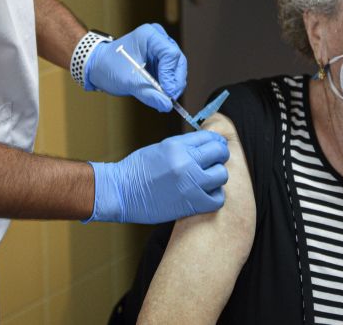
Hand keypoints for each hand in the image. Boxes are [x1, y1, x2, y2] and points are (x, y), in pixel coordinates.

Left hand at [85, 23, 186, 111]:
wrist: (99, 66)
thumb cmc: (109, 66)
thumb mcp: (128, 81)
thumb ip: (149, 94)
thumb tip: (167, 105)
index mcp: (149, 35)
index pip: (170, 54)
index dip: (171, 74)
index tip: (167, 92)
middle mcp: (158, 38)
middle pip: (177, 60)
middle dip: (174, 82)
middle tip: (168, 99)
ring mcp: (160, 48)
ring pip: (177, 68)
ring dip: (172, 85)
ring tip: (162, 99)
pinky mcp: (160, 59)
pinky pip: (171, 73)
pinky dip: (167, 85)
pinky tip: (160, 95)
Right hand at [86, 130, 229, 223]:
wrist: (120, 192)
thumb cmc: (136, 171)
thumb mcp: (161, 148)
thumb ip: (184, 146)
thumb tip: (205, 146)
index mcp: (177, 146)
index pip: (209, 138)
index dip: (215, 142)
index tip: (216, 147)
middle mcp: (186, 162)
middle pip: (220, 153)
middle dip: (218, 157)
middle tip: (211, 163)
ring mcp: (190, 183)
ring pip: (222, 175)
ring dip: (216, 177)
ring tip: (206, 181)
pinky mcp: (191, 204)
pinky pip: (217, 199)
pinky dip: (214, 197)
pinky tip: (204, 195)